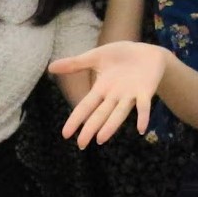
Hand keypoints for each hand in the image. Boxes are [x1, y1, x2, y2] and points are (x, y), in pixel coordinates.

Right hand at [50, 41, 168, 146]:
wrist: (147, 52)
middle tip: (81, 145)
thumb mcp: (96, 57)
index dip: (76, 118)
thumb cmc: (120, 55)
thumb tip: (50, 68)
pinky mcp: (146, 91)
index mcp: (102, 88)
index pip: (86, 106)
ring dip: (111, 126)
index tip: (65, 134)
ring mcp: (130, 95)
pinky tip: (141, 128)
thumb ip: (75, 64)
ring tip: (101, 139)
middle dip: (91, 128)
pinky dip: (143, 116)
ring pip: (119, 113)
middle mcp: (114, 95)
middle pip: (100, 114)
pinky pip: (144, 105)